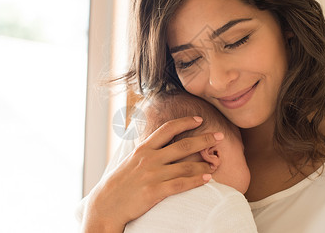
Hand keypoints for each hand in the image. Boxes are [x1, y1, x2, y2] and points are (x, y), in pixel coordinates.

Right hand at [81, 116, 223, 232]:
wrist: (105, 204)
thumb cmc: (119, 182)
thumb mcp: (130, 160)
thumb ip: (147, 151)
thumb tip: (160, 142)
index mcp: (144, 148)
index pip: (167, 129)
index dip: (185, 122)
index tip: (199, 119)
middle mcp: (149, 158)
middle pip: (183, 145)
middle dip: (204, 139)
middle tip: (219, 136)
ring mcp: (152, 175)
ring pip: (185, 165)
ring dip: (204, 164)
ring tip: (215, 163)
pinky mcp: (154, 191)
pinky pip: (181, 184)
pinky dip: (196, 180)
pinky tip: (207, 178)